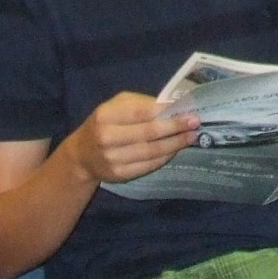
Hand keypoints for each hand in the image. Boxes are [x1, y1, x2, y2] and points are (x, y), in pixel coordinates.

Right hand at [67, 93, 200, 184]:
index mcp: (106, 116)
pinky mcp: (119, 175)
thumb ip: (140, 103)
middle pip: (149, 133)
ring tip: (190, 136)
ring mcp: (112, 159)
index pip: (141, 112)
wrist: (82, 155)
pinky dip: (165, 157)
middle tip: (195, 123)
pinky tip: (176, 149)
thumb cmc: (104, 123)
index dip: (166, 111)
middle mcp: (107, 138)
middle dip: (175, 127)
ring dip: (174, 144)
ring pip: (151, 151)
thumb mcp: (116, 106)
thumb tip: (172, 106)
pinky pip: (148, 165)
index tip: (187, 109)